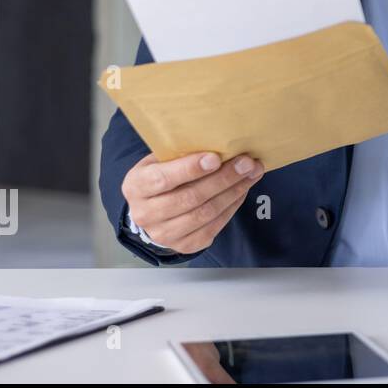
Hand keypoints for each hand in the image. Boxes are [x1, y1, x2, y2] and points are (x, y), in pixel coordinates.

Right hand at [120, 151, 264, 254]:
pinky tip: (242, 190)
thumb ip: (180, 154)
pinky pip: (214, 226)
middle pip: (190, 197)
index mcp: (136, 186)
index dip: (190, 169)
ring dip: (234, 192)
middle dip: (223, 178)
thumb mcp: (160, 161)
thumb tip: (219, 142)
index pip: (162, 179)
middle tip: (246, 163)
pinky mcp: (184, 245)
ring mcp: (164, 233)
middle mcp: (145, 213)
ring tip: (251, 174)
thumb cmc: (161, 178)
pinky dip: (232, 206)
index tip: (216, 158)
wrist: (153, 212)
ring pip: (205, 213)